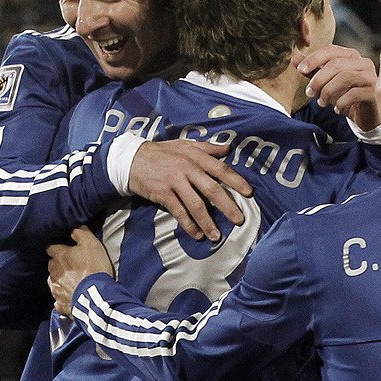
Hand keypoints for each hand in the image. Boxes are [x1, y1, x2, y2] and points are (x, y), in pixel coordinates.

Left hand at [46, 227, 115, 314]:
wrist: (95, 296)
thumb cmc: (94, 267)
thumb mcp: (91, 244)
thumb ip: (80, 233)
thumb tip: (74, 227)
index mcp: (60, 256)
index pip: (51, 247)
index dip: (57, 247)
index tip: (63, 248)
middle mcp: (54, 272)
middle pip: (51, 265)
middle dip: (58, 264)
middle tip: (70, 265)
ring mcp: (55, 289)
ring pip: (53, 281)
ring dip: (60, 280)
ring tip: (71, 282)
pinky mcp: (60, 303)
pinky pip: (58, 299)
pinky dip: (63, 297)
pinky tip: (70, 297)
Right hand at [128, 139, 251, 242]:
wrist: (132, 159)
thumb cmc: (162, 152)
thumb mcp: (185, 144)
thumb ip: (208, 148)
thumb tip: (228, 148)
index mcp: (196, 156)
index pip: (220, 169)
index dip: (236, 181)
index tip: (249, 193)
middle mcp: (187, 168)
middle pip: (212, 189)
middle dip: (227, 206)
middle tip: (238, 220)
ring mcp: (175, 181)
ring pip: (196, 204)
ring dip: (207, 222)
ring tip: (216, 236)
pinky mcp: (163, 193)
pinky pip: (179, 212)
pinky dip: (188, 225)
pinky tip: (196, 234)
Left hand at [300, 44, 379, 129]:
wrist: (366, 116)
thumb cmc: (346, 96)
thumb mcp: (326, 83)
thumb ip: (312, 71)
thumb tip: (294, 58)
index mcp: (351, 56)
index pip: (331, 50)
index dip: (314, 58)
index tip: (300, 70)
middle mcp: (363, 62)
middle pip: (336, 64)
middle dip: (319, 79)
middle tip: (309, 93)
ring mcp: (371, 76)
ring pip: (345, 77)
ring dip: (328, 91)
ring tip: (321, 103)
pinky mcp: (375, 92)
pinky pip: (355, 93)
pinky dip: (341, 102)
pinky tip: (337, 109)